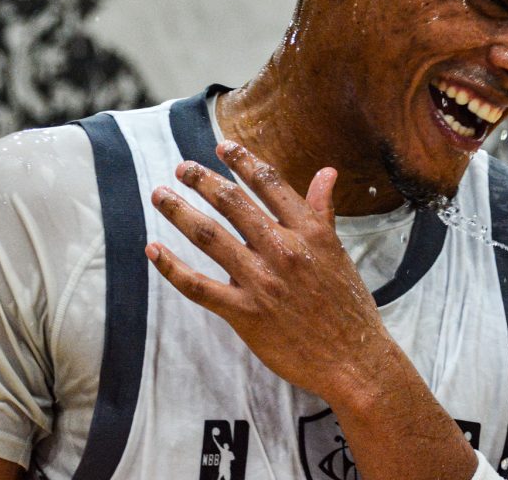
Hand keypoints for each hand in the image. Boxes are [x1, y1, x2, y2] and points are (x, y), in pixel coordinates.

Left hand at [147, 141, 394, 404]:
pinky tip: (153, 250)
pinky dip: (172, 267)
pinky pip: (199, 286)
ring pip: (210, 236)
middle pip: (232, 203)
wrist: (354, 360)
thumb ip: (322, 211)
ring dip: (180, 211)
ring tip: (160, 195)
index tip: (222, 146)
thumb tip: (326, 172)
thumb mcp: (339, 251)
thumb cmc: (348, 306)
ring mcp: (261, 281)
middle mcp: (283, 249)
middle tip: (182, 167)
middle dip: (202, 180)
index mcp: (309, 231)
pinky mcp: (245, 313)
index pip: (269, 183)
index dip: (243, 161)